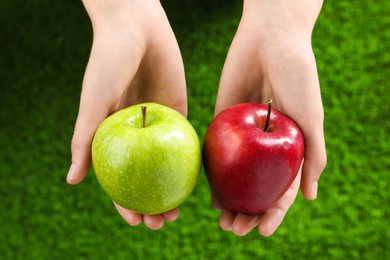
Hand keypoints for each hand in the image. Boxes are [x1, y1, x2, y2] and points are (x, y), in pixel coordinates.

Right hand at [66, 0, 186, 229]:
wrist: (137, 29)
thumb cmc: (108, 63)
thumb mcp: (93, 102)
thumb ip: (84, 139)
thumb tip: (72, 181)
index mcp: (113, 136)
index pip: (118, 178)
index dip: (125, 202)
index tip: (135, 221)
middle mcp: (136, 135)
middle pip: (145, 178)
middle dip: (152, 204)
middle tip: (161, 223)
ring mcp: (159, 125)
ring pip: (167, 166)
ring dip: (172, 191)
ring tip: (178, 213)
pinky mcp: (179, 111)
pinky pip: (184, 142)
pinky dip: (189, 163)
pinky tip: (196, 182)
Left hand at [213, 0, 325, 235]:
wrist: (268, 39)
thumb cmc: (297, 75)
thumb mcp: (311, 116)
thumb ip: (314, 155)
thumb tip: (309, 197)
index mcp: (289, 146)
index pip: (282, 187)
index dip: (274, 212)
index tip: (262, 230)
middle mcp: (266, 145)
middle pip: (255, 187)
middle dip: (247, 212)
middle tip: (235, 229)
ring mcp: (243, 136)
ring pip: (235, 177)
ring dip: (229, 201)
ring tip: (223, 221)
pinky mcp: (222, 122)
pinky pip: (217, 153)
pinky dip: (213, 176)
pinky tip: (208, 195)